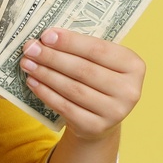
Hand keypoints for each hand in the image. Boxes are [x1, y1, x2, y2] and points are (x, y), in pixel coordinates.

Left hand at [18, 27, 143, 140]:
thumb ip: (82, 49)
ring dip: (46, 74)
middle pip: (83, 70)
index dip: (70, 42)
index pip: (98, 50)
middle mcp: (129, 90)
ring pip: (72, 89)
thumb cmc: (99, 80)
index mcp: (134, 66)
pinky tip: (33, 82)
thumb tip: (47, 37)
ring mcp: (114, 112)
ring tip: (27, 63)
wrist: (102, 118)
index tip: (46, 35)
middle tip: (30, 48)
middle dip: (53, 57)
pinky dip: (46, 93)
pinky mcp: (96, 127)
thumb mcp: (102, 62)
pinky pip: (65, 107)